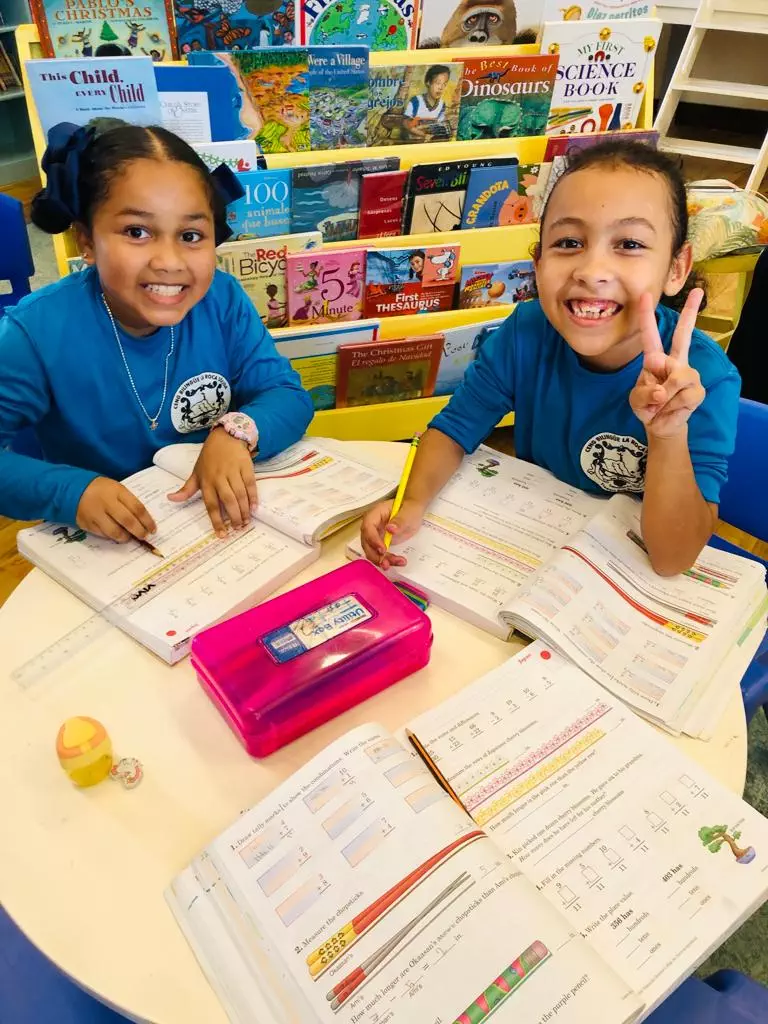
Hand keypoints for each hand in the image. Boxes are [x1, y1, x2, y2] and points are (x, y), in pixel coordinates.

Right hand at [76, 478, 156, 543]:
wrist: (72, 489)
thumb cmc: (100, 489)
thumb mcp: (116, 489)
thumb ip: (128, 502)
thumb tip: (143, 521)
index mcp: (117, 491)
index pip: (137, 508)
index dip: (147, 520)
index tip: (153, 529)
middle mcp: (107, 502)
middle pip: (127, 520)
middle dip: (139, 531)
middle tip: (144, 536)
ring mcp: (96, 514)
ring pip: (115, 531)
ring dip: (125, 537)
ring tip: (129, 538)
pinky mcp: (87, 524)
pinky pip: (103, 534)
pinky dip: (112, 537)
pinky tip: (116, 536)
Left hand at [168, 428, 256, 536]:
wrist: (225, 437)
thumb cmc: (209, 458)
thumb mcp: (196, 472)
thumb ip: (187, 489)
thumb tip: (170, 499)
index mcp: (206, 481)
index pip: (211, 505)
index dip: (217, 521)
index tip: (222, 534)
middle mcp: (220, 478)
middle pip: (228, 501)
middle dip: (234, 517)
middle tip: (238, 528)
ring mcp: (234, 472)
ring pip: (240, 495)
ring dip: (244, 510)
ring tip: (246, 522)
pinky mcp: (246, 467)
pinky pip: (250, 485)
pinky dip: (253, 497)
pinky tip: (253, 508)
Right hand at [360, 498, 424, 569]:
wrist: (413, 512)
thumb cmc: (409, 508)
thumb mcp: (408, 513)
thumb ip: (399, 520)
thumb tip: (390, 529)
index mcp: (375, 515)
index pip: (368, 528)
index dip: (373, 540)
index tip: (383, 549)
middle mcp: (372, 526)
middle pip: (367, 543)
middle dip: (375, 555)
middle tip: (386, 563)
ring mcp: (375, 536)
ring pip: (372, 551)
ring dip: (382, 560)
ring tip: (398, 562)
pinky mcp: (381, 544)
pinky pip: (380, 554)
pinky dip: (388, 560)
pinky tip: (400, 562)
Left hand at [630, 289, 705, 438]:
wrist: (660, 425)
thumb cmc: (647, 406)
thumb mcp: (636, 400)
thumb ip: (644, 393)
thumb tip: (662, 391)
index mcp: (655, 360)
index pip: (650, 335)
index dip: (646, 316)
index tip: (644, 295)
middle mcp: (674, 362)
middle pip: (683, 335)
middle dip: (690, 313)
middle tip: (698, 292)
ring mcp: (688, 374)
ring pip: (678, 376)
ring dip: (665, 395)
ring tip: (661, 404)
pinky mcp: (697, 390)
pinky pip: (684, 395)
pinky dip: (672, 406)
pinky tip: (671, 409)